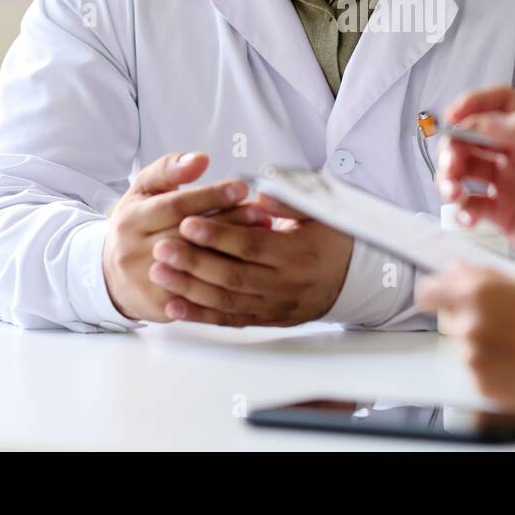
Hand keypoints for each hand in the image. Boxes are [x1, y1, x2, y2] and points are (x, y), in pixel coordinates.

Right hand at [102, 152, 259, 321]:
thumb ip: (169, 170)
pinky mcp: (159, 306)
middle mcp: (134, 251)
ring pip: (195, 267)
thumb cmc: (136, 226)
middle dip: (229, 223)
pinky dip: (224, 280)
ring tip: (262, 236)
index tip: (241, 188)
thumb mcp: (143, 191)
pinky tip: (249, 266)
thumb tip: (200, 159)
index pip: (175, 206)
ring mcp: (146, 281)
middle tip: (261, 213)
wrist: (110, 277)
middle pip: (189, 237)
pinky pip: (197, 294)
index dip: (210, 196)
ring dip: (232, 251)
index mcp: (132, 220)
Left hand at [149, 193, 353, 326]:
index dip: (218, 235)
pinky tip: (175, 307)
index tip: (188, 221)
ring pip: (227, 300)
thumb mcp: (320, 212)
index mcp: (298, 252)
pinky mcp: (268, 320)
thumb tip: (257, 194)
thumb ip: (288, 202)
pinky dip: (200, 316)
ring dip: (189, 289)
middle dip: (194, 262)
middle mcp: (286, 283)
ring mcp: (276, 305)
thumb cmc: (333, 239)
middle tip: (162, 248)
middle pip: (233, 275)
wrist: (355, 278)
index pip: (251, 245)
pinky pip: (231, 320)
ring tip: (159, 274)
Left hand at [417, 263, 514, 426]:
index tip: (445, 296)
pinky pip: (476, 371)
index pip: (429, 292)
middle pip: (448, 319)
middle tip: (503, 320)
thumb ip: (484, 275)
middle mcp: (470, 325)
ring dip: (482, 342)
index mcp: (478, 293)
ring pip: (464, 346)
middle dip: (466, 316)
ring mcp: (474, 358)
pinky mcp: (482, 385)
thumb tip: (455, 271)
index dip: (438, 292)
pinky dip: (492, 366)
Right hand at [437, 86, 514, 295]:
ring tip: (454, 193)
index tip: (453, 115)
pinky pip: (471, 203)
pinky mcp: (502, 212)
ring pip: (467, 169)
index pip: (500, 103)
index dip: (474, 103)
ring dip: (452, 178)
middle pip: (474, 137)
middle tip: (452, 165)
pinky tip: (468, 216)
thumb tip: (482, 121)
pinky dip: (462, 208)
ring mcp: (510, 184)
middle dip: (455, 147)